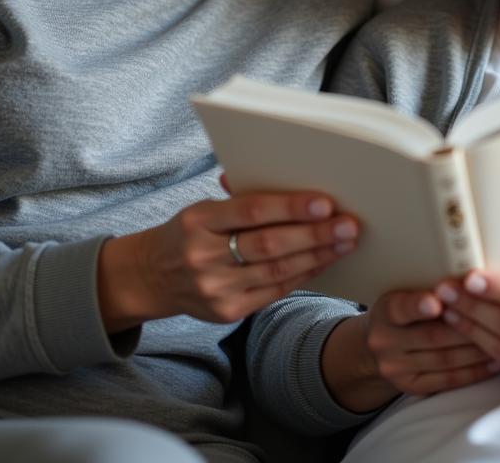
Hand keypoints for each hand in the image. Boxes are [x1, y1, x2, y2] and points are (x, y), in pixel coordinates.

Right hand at [98, 190, 357, 331]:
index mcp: (199, 220)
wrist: (151, 277)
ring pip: (276, 271)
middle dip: (314, 234)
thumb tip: (294, 187)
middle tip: (348, 225)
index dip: (290, 207)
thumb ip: (241, 200)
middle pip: (269, 245)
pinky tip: (322, 262)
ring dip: (317, 256)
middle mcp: (204, 256)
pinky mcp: (226, 312)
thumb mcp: (204, 209)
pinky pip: (273, 291)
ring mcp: (215, 289)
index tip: (325, 203)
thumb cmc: (189, 232)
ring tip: (345, 243)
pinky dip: (302, 275)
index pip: (251, 211)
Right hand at [321, 289, 499, 411]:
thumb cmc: (403, 311)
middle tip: (495, 318)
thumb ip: (428, 291)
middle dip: (466, 327)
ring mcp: (396, 368)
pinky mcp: (411, 387)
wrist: (378, 346)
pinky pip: (448, 380)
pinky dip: (474, 372)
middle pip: (432, 336)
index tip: (436, 301)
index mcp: (384, 311)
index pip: (401, 308)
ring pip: (444, 359)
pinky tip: (493, 363)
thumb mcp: (402, 293)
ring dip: (476, 351)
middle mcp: (385, 341)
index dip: (419, 305)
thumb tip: (466, 280)